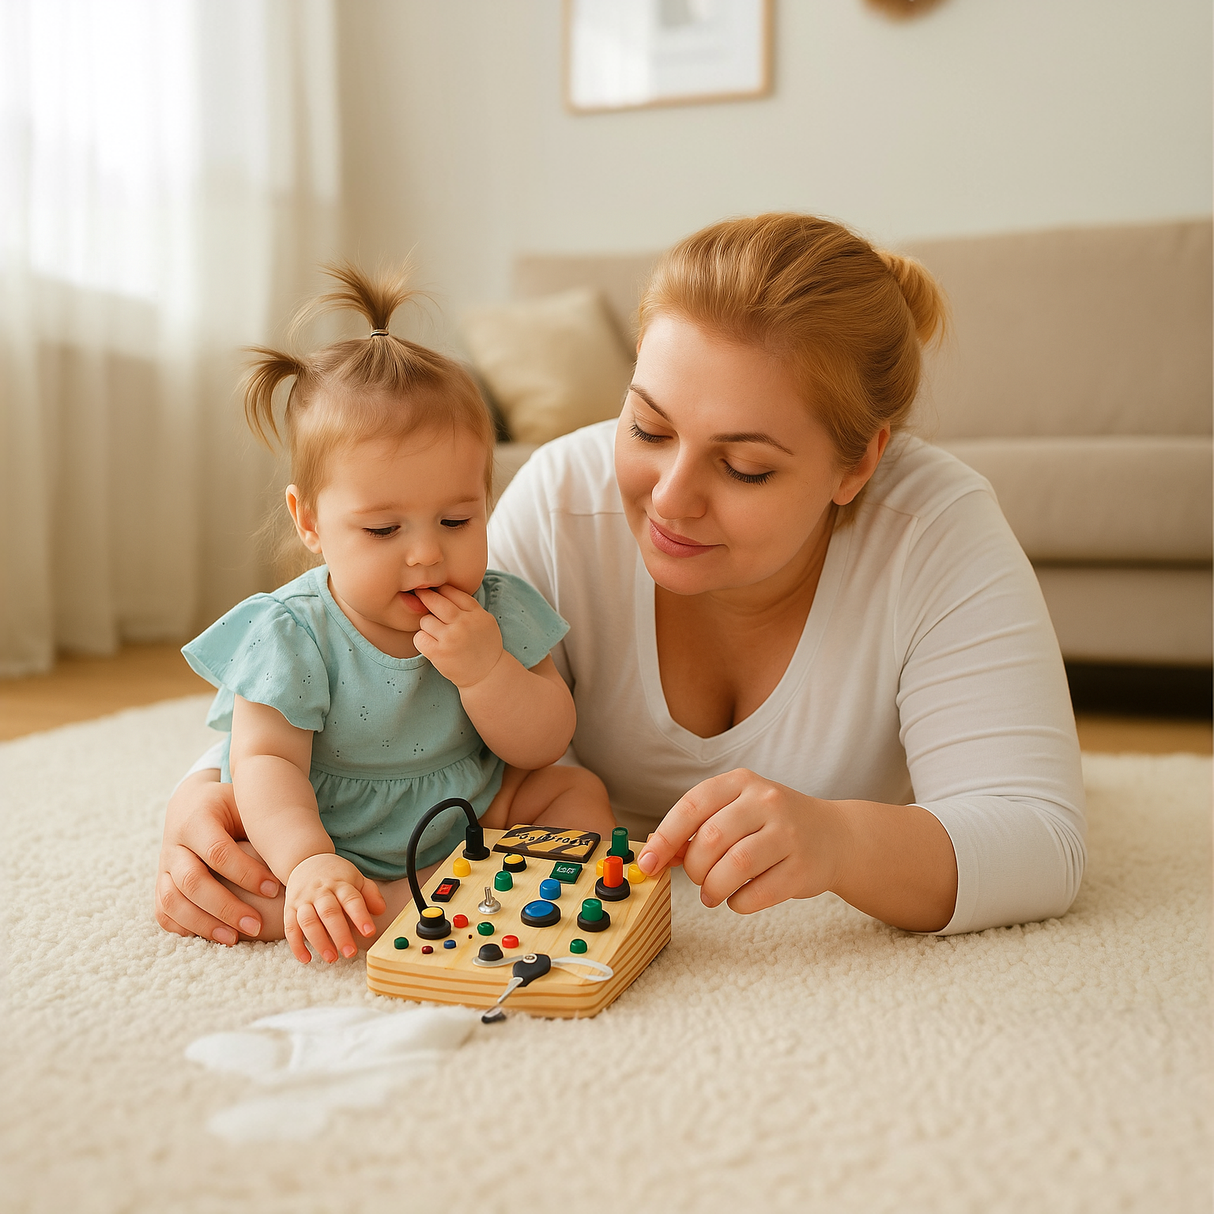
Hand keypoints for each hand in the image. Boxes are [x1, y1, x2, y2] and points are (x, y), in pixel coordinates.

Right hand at [155, 771, 279, 944]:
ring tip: (235, 938)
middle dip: (225, 907)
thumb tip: (293, 859)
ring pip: (172, 901)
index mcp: (196, 820)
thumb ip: (260, 827)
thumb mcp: (245, 805)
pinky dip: (183, 927)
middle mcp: (174, 844)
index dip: (246, 874)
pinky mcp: (160, 884)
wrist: (191, 803)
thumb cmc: (231, 807)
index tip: (274, 890)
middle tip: (256, 925)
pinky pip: (163, 911)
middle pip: (192, 881)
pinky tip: (211, 936)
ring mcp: (163, 866)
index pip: (218, 852)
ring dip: (203, 924)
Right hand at [283, 853, 385, 963]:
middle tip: (350, 953)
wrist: (306, 860)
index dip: (360, 916)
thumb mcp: (356, 878)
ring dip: (319, 942)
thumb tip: (380, 911)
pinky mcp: (289, 908)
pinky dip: (296, 945)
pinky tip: (306, 958)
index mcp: (340, 884)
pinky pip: (290, 927)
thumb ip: (370, 894)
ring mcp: (303, 900)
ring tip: (331, 958)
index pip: (351, 899)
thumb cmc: (336, 876)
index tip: (369, 932)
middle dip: (340, 934)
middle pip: (329, 913)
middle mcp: (321, 891)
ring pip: (308, 921)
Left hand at [413, 585, 503, 687]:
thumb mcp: (485, 621)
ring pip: (425, 620)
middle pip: (436, 602)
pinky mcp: (440, 653)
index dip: (441, 590)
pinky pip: (419, 637)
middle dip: (425, 597)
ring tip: (436, 634)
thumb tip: (444, 588)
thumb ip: (469, 606)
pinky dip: (422, 640)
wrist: (487, 675)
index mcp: (477, 614)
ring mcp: (451, 638)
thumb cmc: (483, 646)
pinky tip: (431, 644)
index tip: (434, 590)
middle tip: (419, 595)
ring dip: (427, 625)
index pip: (453, 593)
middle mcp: (465, 624)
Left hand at [635, 768, 849, 913]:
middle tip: (698, 880)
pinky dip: (738, 903)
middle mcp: (766, 801)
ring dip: (713, 888)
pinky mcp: (803, 868)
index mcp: (741, 782)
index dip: (664, 837)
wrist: (836, 836)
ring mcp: (788, 834)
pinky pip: (757, 894)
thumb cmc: (773, 825)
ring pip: (734, 867)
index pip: (692, 805)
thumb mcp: (737, 812)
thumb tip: (656, 855)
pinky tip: (738, 898)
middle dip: (695, 868)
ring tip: (712, 895)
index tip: (647, 863)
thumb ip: (698, 829)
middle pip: (711, 839)